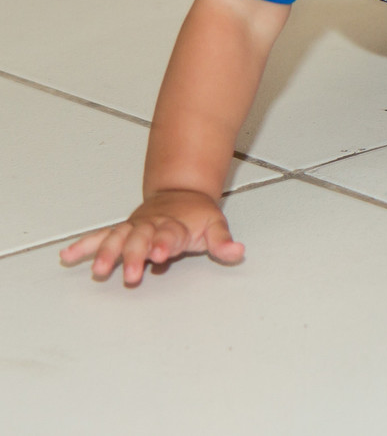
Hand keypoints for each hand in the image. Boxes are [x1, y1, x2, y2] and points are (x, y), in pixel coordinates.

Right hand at [59, 190, 243, 284]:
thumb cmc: (197, 215)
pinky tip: (67, 255)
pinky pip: (101, 236)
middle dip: (134, 256)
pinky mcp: (122, 231)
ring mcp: (134, 228)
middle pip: (140, 239)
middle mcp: (151, 226)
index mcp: (175, 226)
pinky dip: (84, 245)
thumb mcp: (215, 226)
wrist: (181, 192)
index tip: (160, 254)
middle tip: (131, 275)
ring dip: (107, 254)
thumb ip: (222, 242)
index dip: (164, 243)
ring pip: (118, 238)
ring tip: (97, 271)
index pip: (169, 235)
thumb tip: (238, 252)